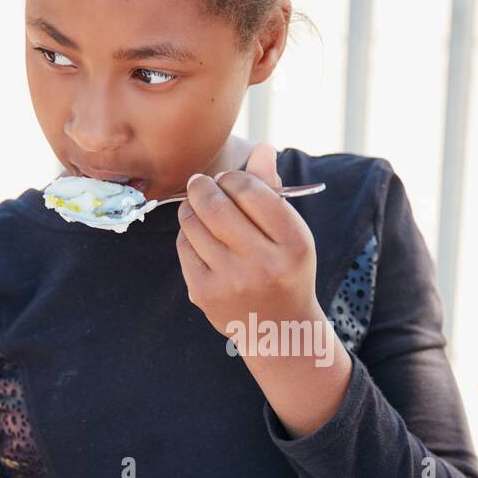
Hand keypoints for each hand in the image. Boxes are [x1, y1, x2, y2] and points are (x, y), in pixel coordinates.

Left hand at [175, 142, 319, 341]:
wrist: (279, 329)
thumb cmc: (284, 268)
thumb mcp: (290, 232)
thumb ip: (272, 190)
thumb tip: (262, 147)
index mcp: (292, 244)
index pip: (250, 190)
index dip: (233, 177)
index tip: (229, 180)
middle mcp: (263, 264)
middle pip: (216, 204)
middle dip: (203, 186)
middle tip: (203, 184)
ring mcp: (231, 281)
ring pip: (193, 222)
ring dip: (193, 207)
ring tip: (201, 208)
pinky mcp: (204, 293)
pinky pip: (184, 245)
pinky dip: (189, 234)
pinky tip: (201, 238)